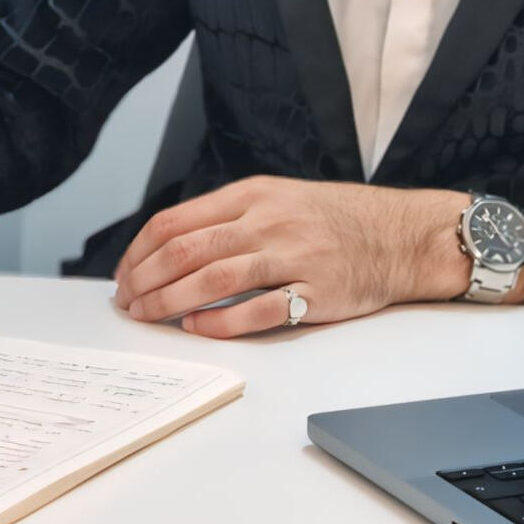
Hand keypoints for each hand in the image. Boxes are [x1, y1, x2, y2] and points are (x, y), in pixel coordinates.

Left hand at [112, 175, 523, 337]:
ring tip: (148, 318)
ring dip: (169, 303)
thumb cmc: (335, 217)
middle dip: (144, 281)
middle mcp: (268, 221)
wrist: (399, 234)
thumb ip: (230, 217)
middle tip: (126, 304)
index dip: (139, 251)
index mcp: (254, 194)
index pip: (177, 221)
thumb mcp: (279, 197)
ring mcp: (292, 256)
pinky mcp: (314, 292)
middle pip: (186, 251)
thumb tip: (170, 248)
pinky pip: (257, 311)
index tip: (124, 275)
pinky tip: (198, 328)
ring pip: (212, 280)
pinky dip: (220, 322)